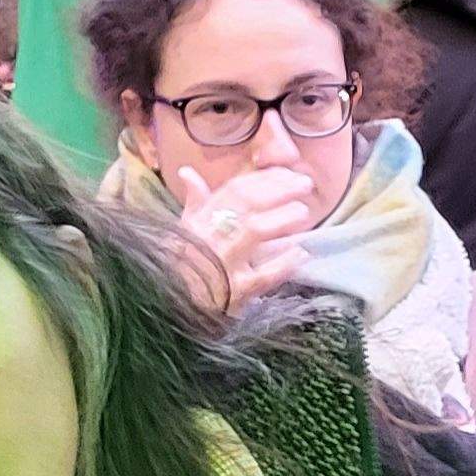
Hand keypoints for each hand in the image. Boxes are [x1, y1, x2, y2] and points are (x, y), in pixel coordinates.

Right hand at [163, 164, 319, 313]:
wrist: (170, 303)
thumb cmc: (180, 266)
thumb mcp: (182, 232)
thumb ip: (194, 202)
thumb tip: (187, 171)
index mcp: (199, 220)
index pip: (234, 190)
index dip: (264, 178)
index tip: (289, 173)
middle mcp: (210, 237)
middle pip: (248, 205)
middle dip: (279, 190)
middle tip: (305, 185)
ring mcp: (223, 264)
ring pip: (254, 232)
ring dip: (282, 219)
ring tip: (303, 213)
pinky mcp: (235, 292)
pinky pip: (263, 276)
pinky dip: (283, 264)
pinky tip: (301, 254)